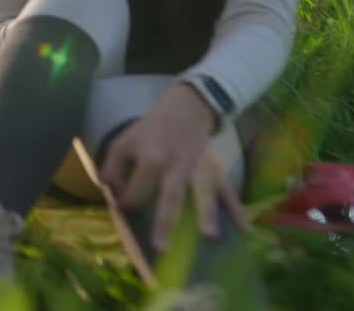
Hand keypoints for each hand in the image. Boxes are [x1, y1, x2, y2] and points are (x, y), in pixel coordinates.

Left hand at [99, 84, 248, 249]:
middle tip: (161, 247)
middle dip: (166, 221)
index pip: (138, 188)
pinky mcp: (215, 169)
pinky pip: (226, 190)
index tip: (123, 209)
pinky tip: (244, 230)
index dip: (128, 201)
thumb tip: (108, 190)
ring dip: (207, 213)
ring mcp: (199, 169)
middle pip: (171, 195)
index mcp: (152, 158)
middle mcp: (176, 166)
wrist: (185, 107)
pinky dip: (236, 209)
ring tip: (210, 237)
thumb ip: (111, 167)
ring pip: (203, 192)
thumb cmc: (150, 129)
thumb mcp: (124, 142)